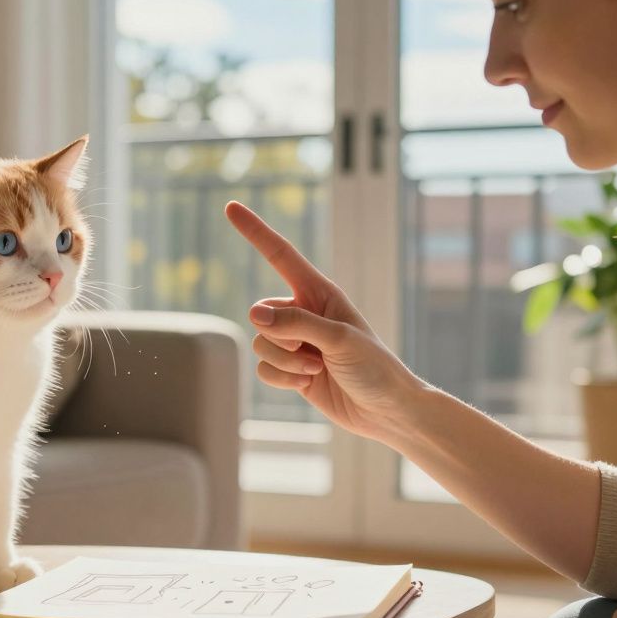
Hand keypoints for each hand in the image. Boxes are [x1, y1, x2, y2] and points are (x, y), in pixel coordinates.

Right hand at [224, 201, 424, 445]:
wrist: (386, 411)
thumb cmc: (374, 368)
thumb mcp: (340, 340)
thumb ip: (296, 324)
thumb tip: (253, 314)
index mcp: (320, 293)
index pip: (279, 255)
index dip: (255, 231)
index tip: (230, 206)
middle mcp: (303, 312)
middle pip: (261, 314)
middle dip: (281, 338)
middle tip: (316, 354)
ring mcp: (295, 342)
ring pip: (260, 344)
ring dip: (285, 363)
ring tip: (318, 369)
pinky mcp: (289, 370)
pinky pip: (263, 369)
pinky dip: (282, 379)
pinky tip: (308, 384)